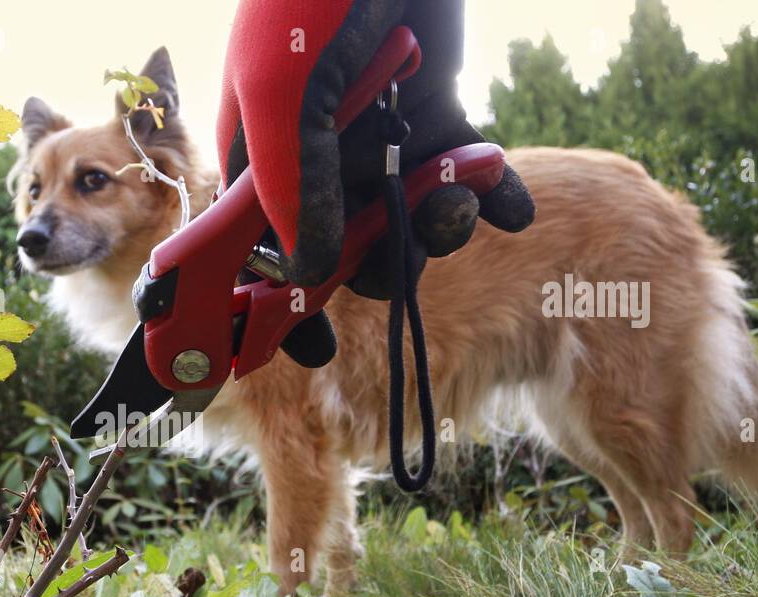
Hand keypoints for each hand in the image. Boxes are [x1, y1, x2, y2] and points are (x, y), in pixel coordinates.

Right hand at [217, 0, 534, 295]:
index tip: (300, 347)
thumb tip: (306, 274)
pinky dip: (490, 195)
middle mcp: (311, 158)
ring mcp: (374, 138)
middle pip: (332, 249)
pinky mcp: (433, 112)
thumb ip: (290, 184)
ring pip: (401, 219)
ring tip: (464, 200)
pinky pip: (459, 176)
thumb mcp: (286, 88)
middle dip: (369, 265)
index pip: (247, 251)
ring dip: (438, 227)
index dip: (267, 303)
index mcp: (254, 154)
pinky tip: (510, 206)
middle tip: (404, 253)